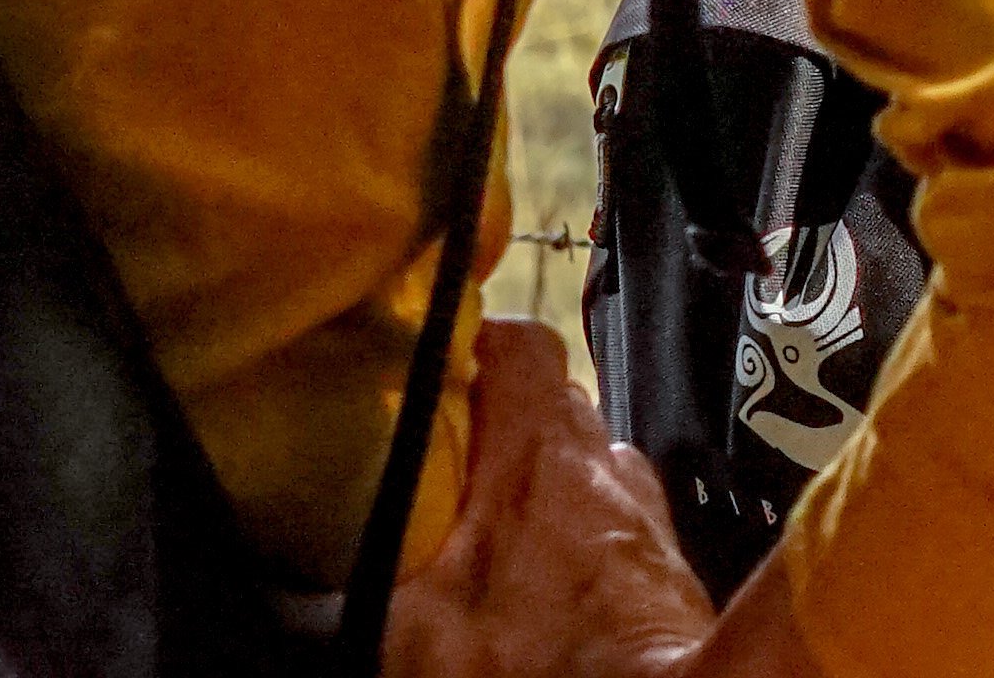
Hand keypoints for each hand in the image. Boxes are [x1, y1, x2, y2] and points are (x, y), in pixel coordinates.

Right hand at [386, 320, 719, 677]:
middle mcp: (604, 470)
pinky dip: (584, 538)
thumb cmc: (531, 670)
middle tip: (451, 474)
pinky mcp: (669, 569)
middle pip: (556, 409)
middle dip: (503, 432)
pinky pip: (620, 524)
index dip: (479, 347)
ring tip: (496, 542)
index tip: (440, 368)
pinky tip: (550, 586)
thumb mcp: (416, 629)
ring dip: (546, 490)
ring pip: (591, 469)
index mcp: (538, 457)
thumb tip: (324, 576)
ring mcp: (646, 517)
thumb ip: (382, 574)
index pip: (520, 348)